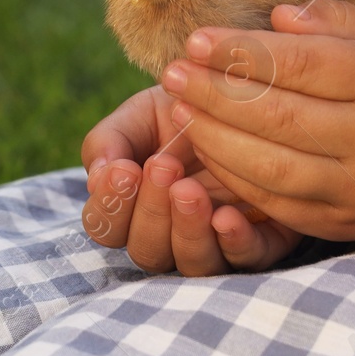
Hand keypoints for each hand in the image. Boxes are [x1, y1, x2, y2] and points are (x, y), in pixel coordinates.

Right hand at [81, 86, 303, 274]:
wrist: (241, 92)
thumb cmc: (182, 106)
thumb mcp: (139, 114)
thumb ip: (108, 142)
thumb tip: (95, 180)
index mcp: (132, 208)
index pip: (106, 227)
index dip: (110, 206)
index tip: (124, 170)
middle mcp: (169, 234)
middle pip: (146, 252)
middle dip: (151, 212)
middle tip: (163, 166)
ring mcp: (214, 243)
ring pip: (192, 263)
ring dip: (187, 230)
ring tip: (190, 189)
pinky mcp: (259, 241)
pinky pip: (246, 260)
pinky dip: (235, 243)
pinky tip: (227, 217)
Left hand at [158, 0, 354, 241]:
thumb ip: (336, 20)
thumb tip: (277, 17)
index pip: (301, 64)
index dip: (242, 52)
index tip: (196, 40)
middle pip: (279, 116)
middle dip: (216, 94)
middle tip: (171, 74)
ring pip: (271, 167)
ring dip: (215, 138)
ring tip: (179, 109)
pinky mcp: (341, 223)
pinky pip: (275, 203)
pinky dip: (232, 177)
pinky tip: (205, 148)